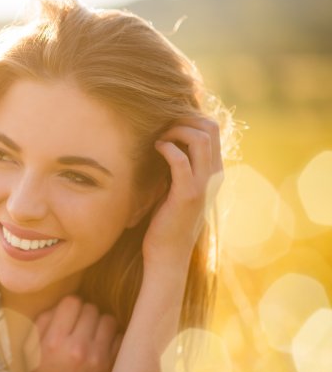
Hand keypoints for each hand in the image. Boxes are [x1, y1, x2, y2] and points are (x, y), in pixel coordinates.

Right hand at [23, 296, 121, 371]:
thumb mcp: (30, 349)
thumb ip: (42, 322)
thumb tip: (60, 305)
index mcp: (54, 341)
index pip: (71, 302)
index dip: (69, 306)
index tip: (67, 315)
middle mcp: (78, 347)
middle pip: (90, 308)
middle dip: (84, 314)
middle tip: (78, 325)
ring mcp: (97, 357)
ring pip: (108, 320)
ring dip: (99, 323)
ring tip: (92, 332)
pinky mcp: (110, 365)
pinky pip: (120, 337)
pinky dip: (111, 337)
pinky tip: (101, 344)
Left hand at [143, 118, 223, 268]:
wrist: (168, 253)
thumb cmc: (166, 220)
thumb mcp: (175, 187)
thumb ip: (177, 167)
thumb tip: (163, 141)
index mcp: (213, 170)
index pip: (212, 129)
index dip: (189, 118)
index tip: (166, 123)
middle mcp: (214, 174)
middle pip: (210, 127)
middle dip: (184, 118)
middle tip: (161, 126)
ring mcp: (203, 184)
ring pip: (200, 139)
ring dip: (176, 130)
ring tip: (159, 138)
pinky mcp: (187, 194)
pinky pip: (181, 160)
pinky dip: (168, 148)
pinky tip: (156, 149)